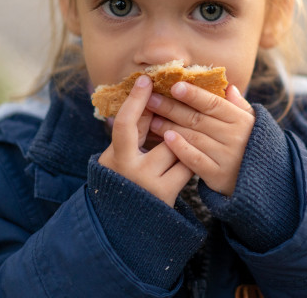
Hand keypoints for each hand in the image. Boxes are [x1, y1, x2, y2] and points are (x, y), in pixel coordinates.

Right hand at [98, 75, 194, 206]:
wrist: (128, 225)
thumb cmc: (125, 182)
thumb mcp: (122, 156)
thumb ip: (135, 132)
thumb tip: (151, 99)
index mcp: (115, 157)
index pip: (124, 123)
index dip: (135, 100)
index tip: (146, 80)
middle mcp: (130, 170)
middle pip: (161, 136)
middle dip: (172, 129)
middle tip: (179, 126)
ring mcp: (149, 183)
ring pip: (177, 150)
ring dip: (184, 146)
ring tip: (187, 147)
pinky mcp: (166, 194)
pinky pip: (187, 167)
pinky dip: (191, 161)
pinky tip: (192, 161)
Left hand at [146, 82, 254, 195]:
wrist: (264, 181)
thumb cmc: (252, 146)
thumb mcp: (252, 123)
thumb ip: (239, 106)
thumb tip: (228, 87)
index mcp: (242, 120)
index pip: (213, 103)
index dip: (193, 94)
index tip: (174, 85)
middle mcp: (235, 137)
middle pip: (198, 119)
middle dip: (172, 107)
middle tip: (151, 99)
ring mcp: (227, 156)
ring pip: (194, 137)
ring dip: (170, 126)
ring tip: (152, 118)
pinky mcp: (218, 175)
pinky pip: (195, 160)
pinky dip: (181, 148)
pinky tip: (166, 139)